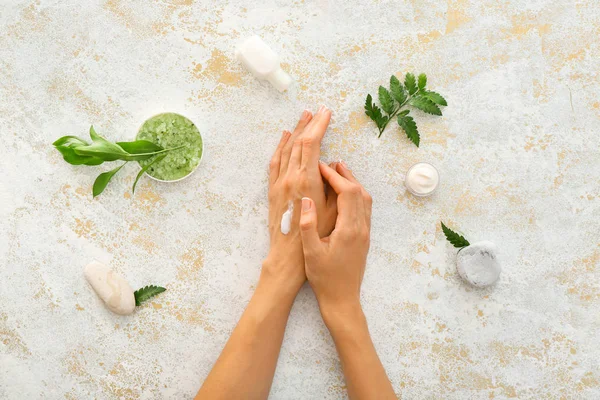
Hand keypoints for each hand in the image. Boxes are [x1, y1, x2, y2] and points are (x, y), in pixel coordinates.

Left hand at [263, 108, 336, 293]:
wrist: (287, 255)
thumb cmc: (315, 236)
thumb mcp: (333, 210)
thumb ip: (332, 184)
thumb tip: (331, 165)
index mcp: (306, 179)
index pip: (311, 143)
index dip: (319, 125)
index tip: (326, 112)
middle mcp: (290, 177)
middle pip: (298, 142)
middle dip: (309, 123)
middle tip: (318, 110)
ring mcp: (279, 183)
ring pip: (286, 149)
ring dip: (295, 131)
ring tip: (303, 117)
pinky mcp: (272, 190)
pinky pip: (275, 162)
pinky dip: (280, 147)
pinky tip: (284, 138)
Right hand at [298, 162, 371, 321]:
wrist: (342, 300)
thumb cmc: (324, 279)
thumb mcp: (311, 253)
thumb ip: (308, 226)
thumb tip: (306, 200)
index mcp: (349, 230)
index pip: (347, 193)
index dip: (334, 176)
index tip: (320, 166)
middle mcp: (361, 228)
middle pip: (359, 192)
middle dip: (345, 175)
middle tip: (330, 163)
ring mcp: (365, 233)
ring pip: (365, 199)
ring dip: (352, 183)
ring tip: (338, 172)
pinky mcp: (364, 238)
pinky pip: (364, 209)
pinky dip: (356, 195)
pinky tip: (345, 194)